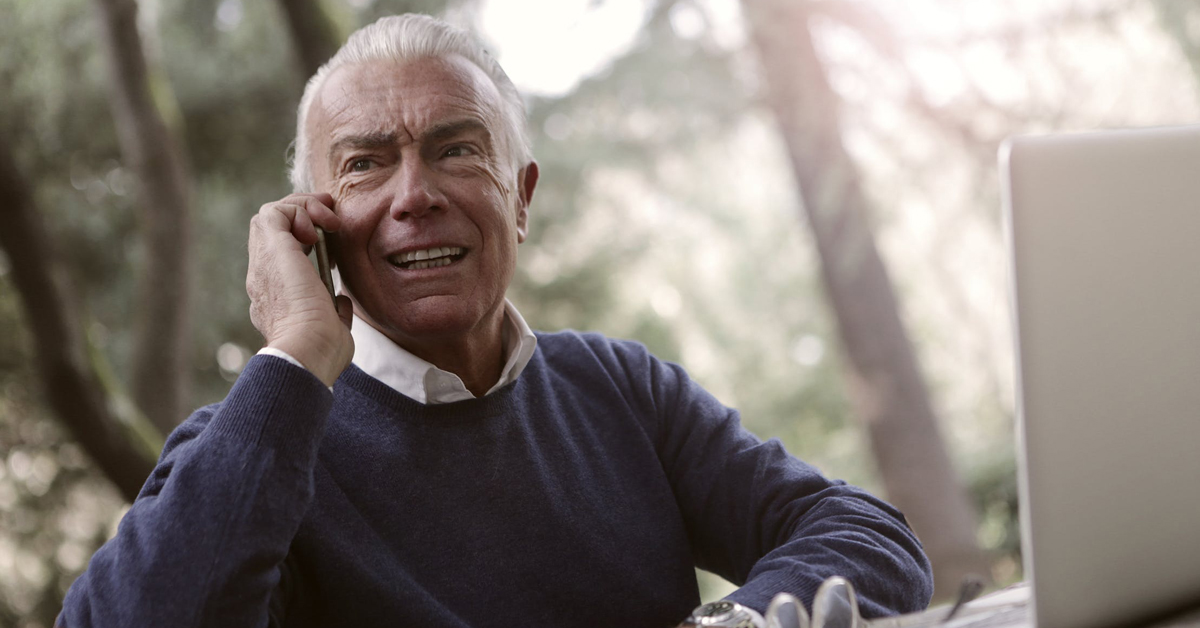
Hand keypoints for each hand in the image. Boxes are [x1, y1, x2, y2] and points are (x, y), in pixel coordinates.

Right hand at [247, 192, 353, 385]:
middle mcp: (263, 277)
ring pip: (270, 215)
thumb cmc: (323, 350)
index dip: (304, 240)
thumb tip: (339, 301)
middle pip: (271, 229)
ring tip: (329, 220)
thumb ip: (333, 310)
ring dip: (303, 208)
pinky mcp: (272, 250)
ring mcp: (264, 263)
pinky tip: (320, 226)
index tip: (332, 245)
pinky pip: (275, 212)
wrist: (308, 351)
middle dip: (302, 215)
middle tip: (331, 220)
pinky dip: (300, 209)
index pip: (281, 256)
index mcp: (275, 296)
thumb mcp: (332, 327)